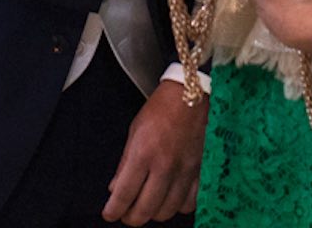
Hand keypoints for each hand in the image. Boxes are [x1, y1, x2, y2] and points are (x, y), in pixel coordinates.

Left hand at [102, 83, 205, 223]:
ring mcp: (185, 171)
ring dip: (154, 213)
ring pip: (167, 211)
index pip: (124, 194)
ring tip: (148, 205)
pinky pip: (189, 203)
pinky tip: (171, 197)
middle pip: (145, 209)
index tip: (109, 214)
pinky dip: (178, 205)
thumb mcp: (135, 131)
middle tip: (127, 214)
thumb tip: (115, 188)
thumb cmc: (162, 108)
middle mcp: (165, 166)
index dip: (114, 210)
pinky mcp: (201, 172)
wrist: (191, 96)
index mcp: (144, 153)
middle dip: (132, 218)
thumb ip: (125, 163)